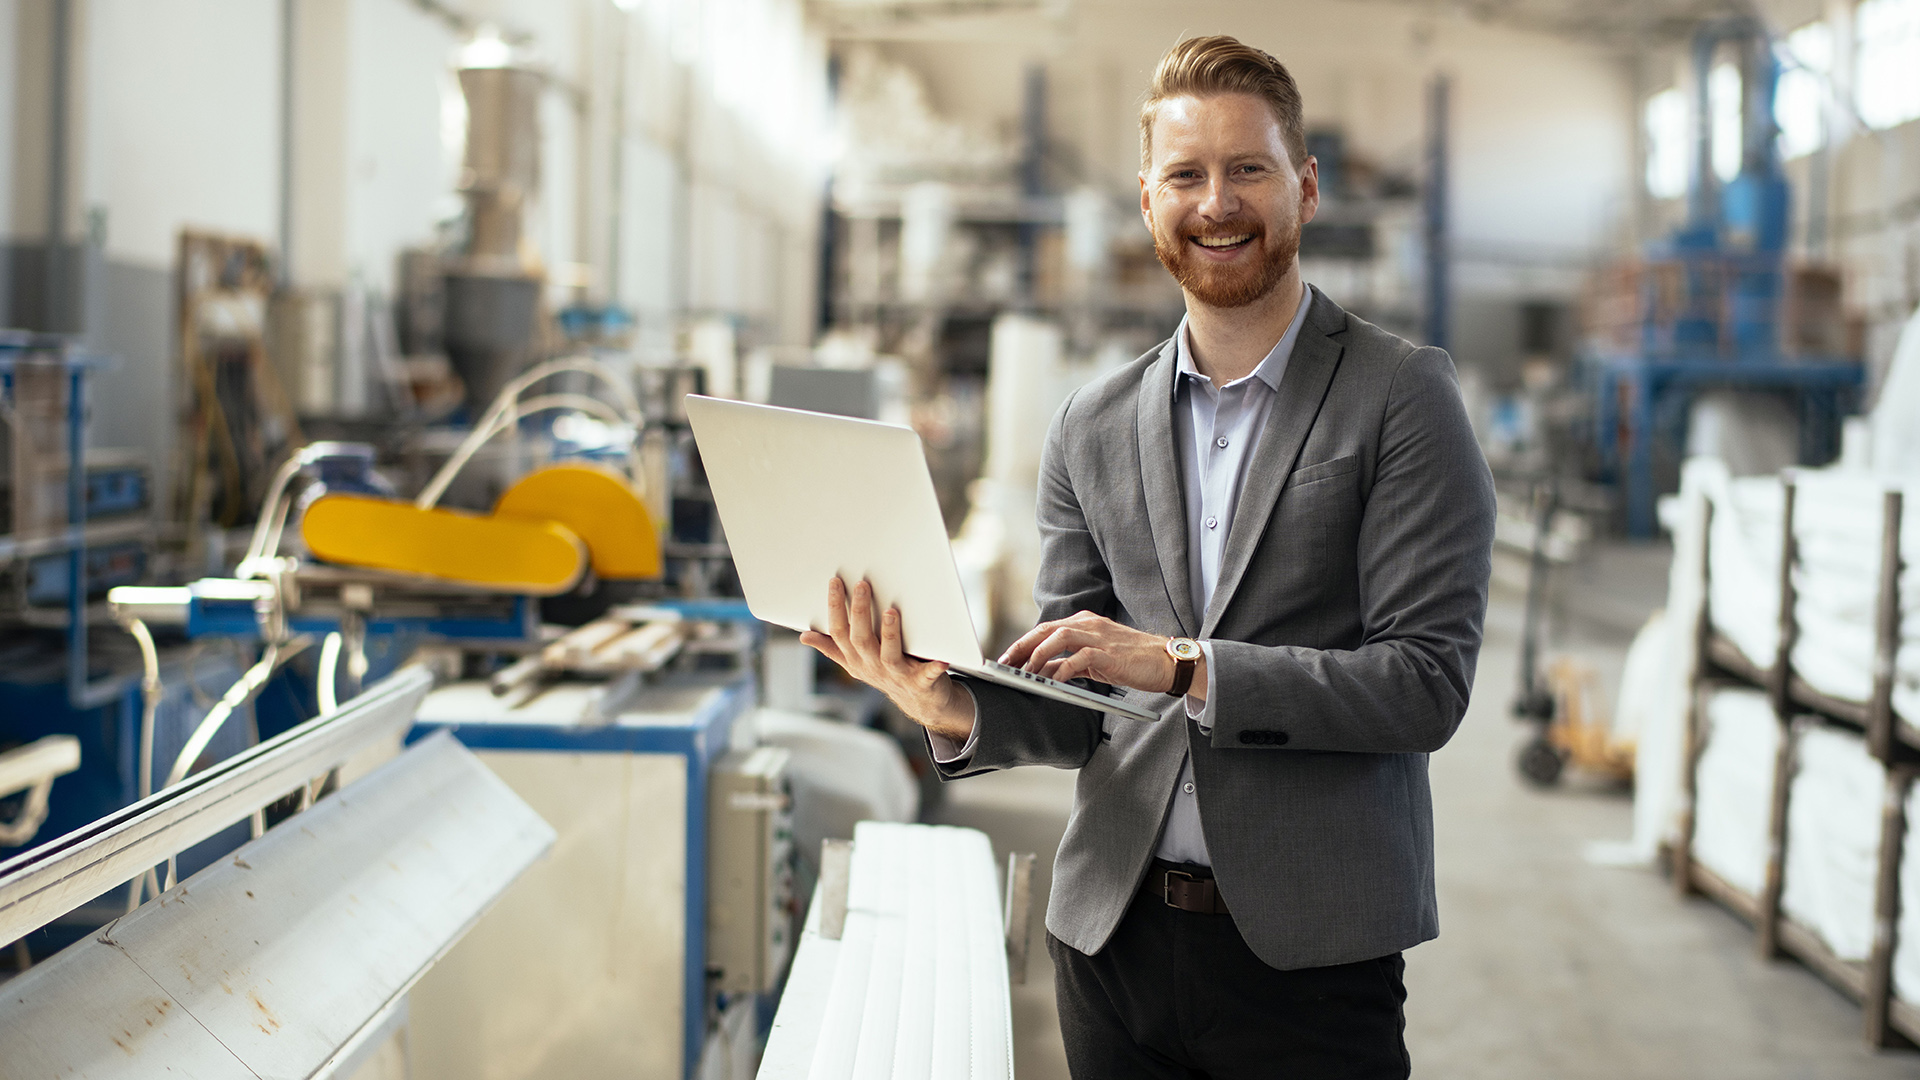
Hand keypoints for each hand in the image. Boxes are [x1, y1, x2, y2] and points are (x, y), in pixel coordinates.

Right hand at [800, 577, 974, 740]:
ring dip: (890, 634)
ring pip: (889, 655)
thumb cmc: (887, 672)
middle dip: (860, 612)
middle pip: (861, 639)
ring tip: (892, 612)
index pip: (839, 632)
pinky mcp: (922, 683)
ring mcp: (897, 676)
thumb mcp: (855, 662)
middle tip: (861, 585)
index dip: (835, 608)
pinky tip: (942, 659)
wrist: (920, 701)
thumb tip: (804, 636)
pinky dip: (933, 668)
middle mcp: (873, 667)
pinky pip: (926, 675)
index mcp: (855, 659)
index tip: (835, 582)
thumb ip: (832, 648)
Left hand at [999, 611, 1201, 697]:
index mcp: (1084, 624)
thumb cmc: (1131, 661)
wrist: (1166, 662)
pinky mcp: (1110, 653)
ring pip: (1059, 636)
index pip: (1045, 629)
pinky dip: (1063, 669)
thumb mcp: (1094, 661)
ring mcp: (1100, 637)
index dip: (1022, 643)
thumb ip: (1069, 662)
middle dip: (1021, 646)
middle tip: (1004, 665)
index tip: (1004, 659)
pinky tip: (1053, 682)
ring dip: (1038, 654)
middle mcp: (1089, 625)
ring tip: (1025, 673)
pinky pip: (1080, 657)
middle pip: (1046, 629)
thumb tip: (1042, 672)